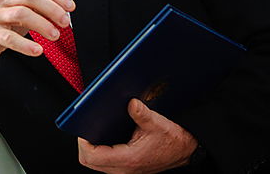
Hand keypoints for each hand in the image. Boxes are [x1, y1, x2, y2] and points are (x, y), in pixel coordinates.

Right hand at [0, 0, 74, 77]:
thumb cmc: (1, 24)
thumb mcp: (24, 10)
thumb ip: (45, 1)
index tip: (71, 7)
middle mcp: (3, 0)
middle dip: (51, 8)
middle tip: (65, 22)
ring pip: (20, 14)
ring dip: (41, 24)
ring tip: (55, 35)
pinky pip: (8, 38)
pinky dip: (25, 45)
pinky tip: (37, 50)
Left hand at [78, 99, 197, 173]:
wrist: (186, 150)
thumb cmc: (173, 139)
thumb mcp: (158, 123)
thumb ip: (142, 113)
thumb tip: (131, 102)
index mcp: (129, 159)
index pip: (93, 157)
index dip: (82, 142)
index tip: (82, 128)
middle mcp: (125, 168)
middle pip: (90, 162)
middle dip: (83, 145)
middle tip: (84, 128)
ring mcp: (126, 169)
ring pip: (96, 164)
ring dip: (91, 149)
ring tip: (91, 130)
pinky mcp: (127, 167)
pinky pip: (105, 163)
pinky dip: (100, 151)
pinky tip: (103, 136)